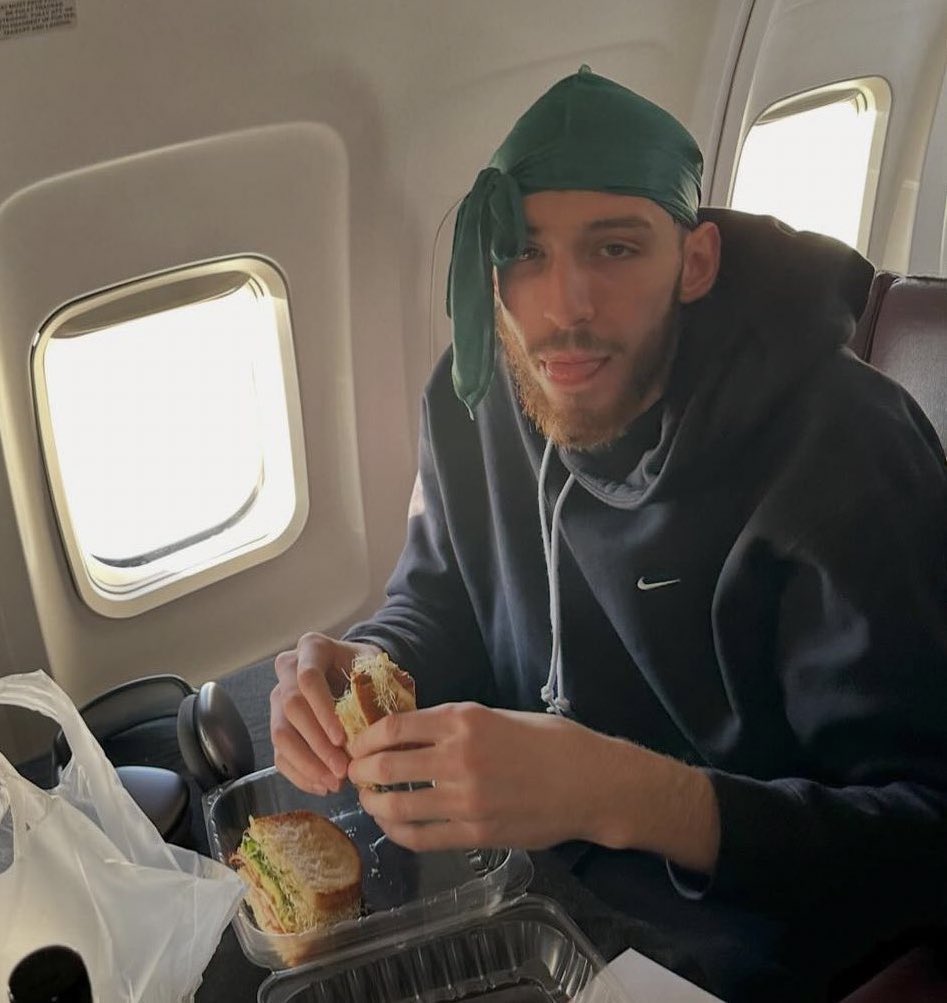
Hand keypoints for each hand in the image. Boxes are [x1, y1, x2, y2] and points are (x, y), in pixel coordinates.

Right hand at [270, 632, 380, 794]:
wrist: (355, 672)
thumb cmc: (367, 669)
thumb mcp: (376, 668)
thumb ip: (376, 687)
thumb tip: (378, 725)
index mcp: (312, 648)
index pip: (308, 678)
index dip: (322, 710)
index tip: (342, 738)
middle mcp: (288, 671)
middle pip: (291, 708)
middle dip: (316, 743)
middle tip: (342, 769)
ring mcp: (279, 700)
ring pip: (280, 735)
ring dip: (307, 764)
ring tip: (334, 784)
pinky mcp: (279, 726)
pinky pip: (280, 755)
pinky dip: (301, 774)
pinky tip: (323, 786)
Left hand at [347, 702, 614, 850]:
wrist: (591, 782)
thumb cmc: (550, 741)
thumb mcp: (498, 714)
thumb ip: (453, 724)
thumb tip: (408, 733)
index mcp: (464, 720)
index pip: (394, 728)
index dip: (365, 738)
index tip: (357, 745)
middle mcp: (459, 758)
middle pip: (386, 766)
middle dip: (360, 771)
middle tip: (355, 774)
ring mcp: (466, 800)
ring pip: (396, 807)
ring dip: (374, 805)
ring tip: (371, 801)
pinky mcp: (476, 835)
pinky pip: (421, 838)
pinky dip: (398, 832)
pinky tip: (395, 825)